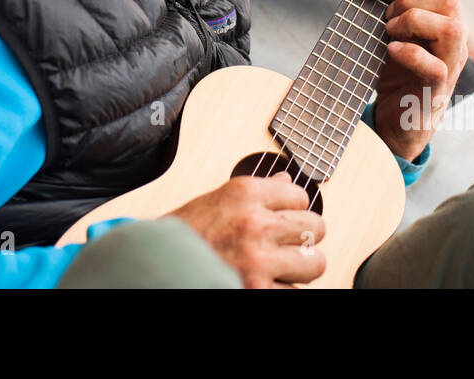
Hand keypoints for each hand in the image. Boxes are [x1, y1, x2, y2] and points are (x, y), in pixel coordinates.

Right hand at [166, 172, 326, 288]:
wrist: (159, 266)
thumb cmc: (185, 234)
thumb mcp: (218, 199)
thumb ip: (257, 192)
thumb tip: (287, 182)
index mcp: (244, 193)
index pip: (300, 195)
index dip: (294, 209)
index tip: (287, 217)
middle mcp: (255, 223)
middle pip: (314, 227)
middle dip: (303, 237)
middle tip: (286, 244)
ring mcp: (259, 260)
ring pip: (314, 263)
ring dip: (300, 267)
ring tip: (281, 265)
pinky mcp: (260, 290)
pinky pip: (296, 291)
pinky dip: (285, 289)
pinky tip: (268, 281)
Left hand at [342, 0, 467, 161]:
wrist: (395, 122)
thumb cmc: (394, 75)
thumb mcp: (381, 36)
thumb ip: (371, 7)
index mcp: (440, 22)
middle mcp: (452, 41)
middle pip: (449, 0)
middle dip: (408, 1)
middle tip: (384, 19)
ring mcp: (449, 66)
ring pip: (452, 30)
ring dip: (415, 22)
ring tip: (389, 32)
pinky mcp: (436, 91)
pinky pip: (437, 68)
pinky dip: (412, 54)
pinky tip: (391, 51)